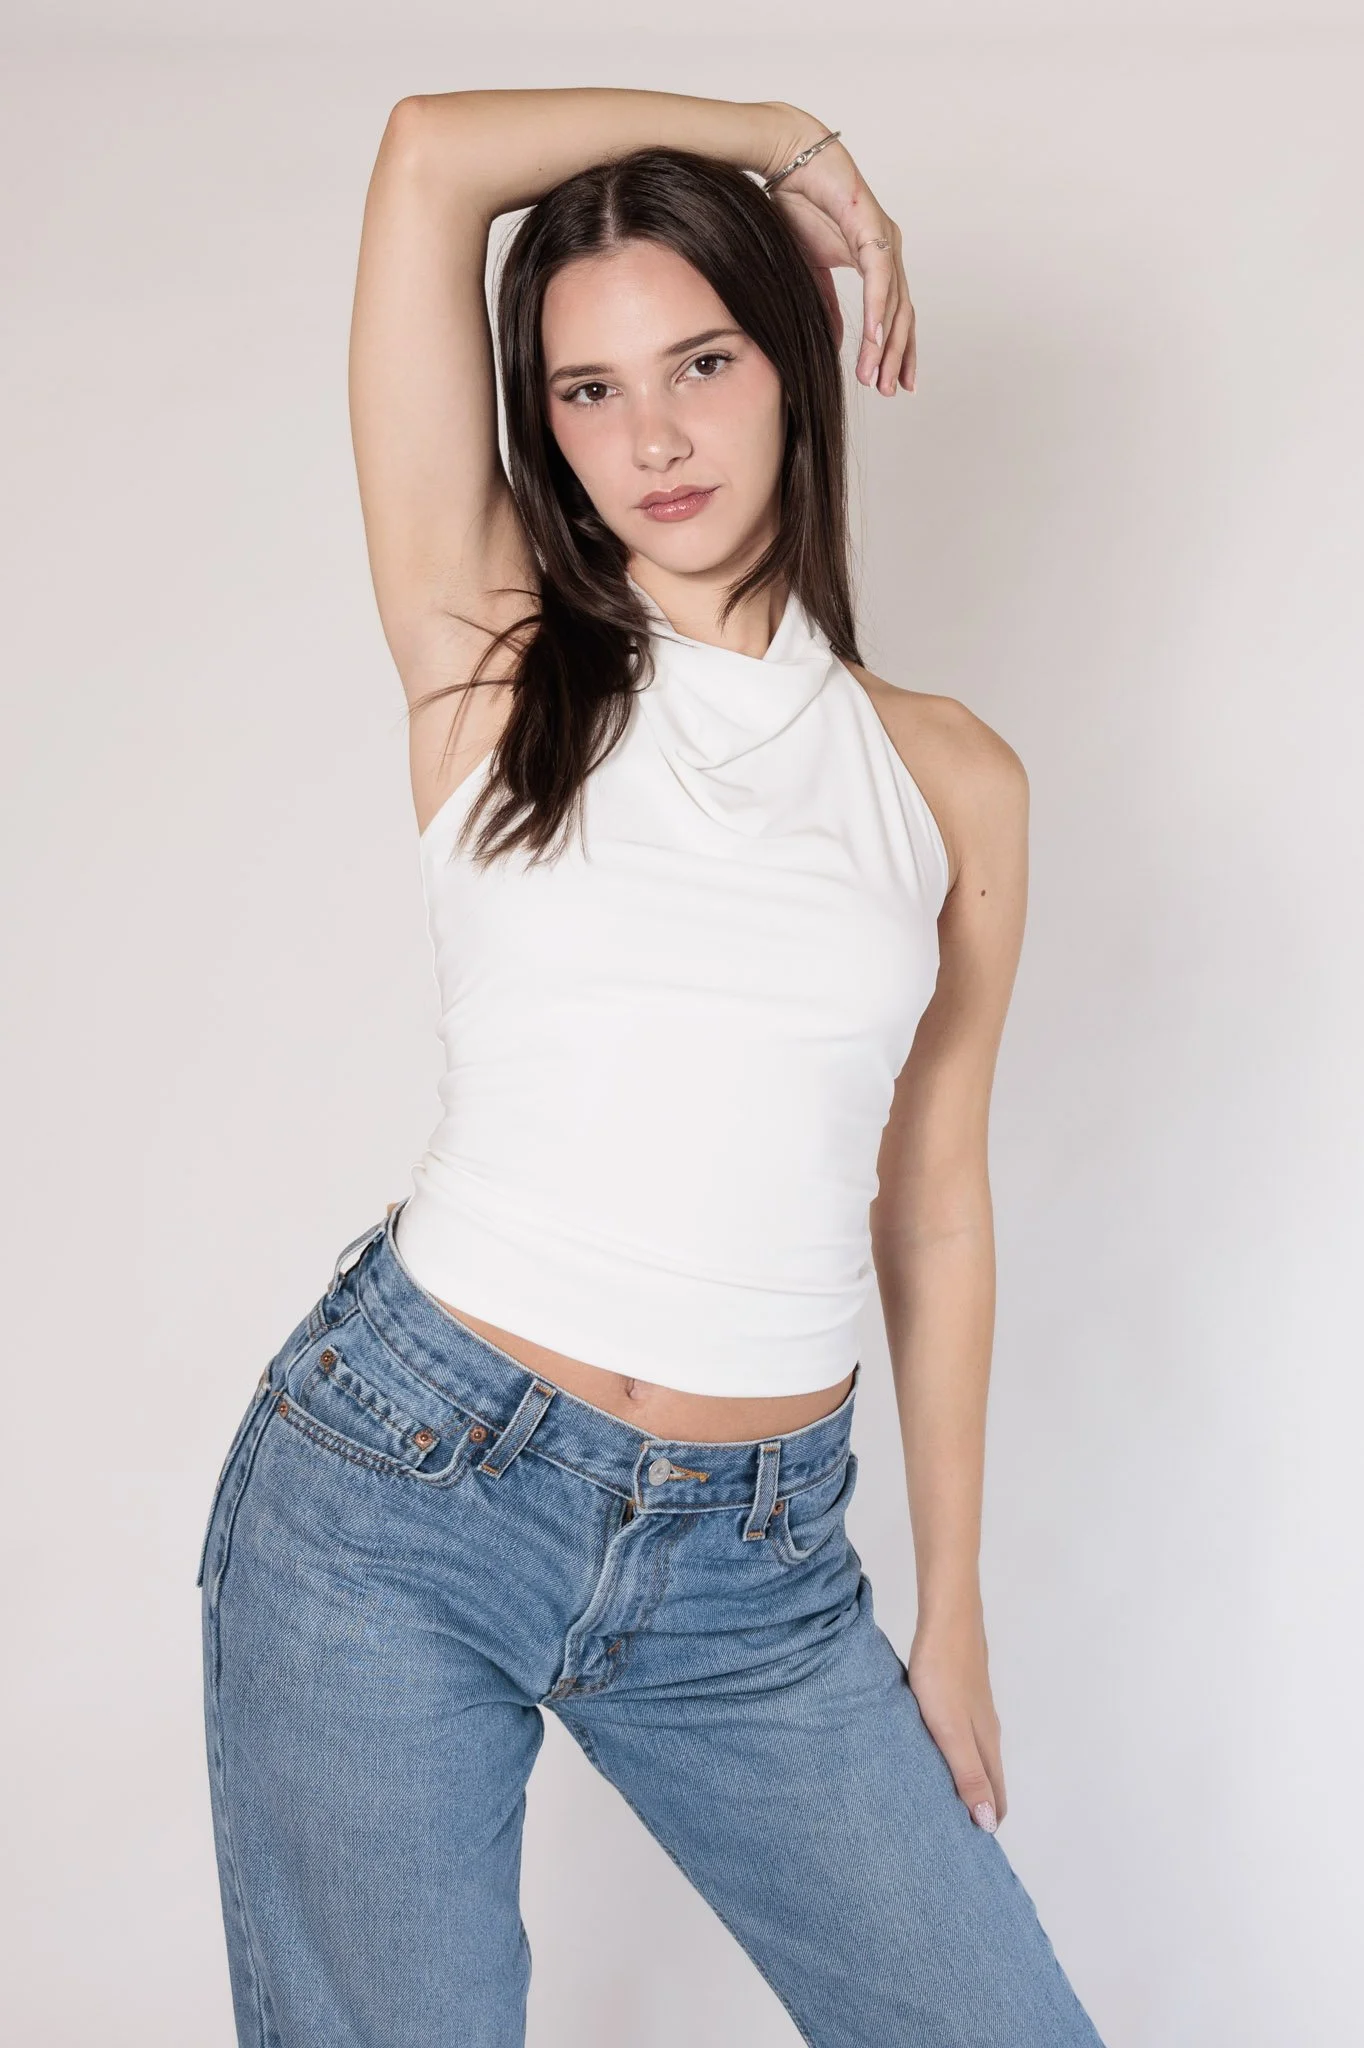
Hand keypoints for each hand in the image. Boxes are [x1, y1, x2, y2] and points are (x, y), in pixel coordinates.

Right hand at [759, 109, 914, 395]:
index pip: (895, 314)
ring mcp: (884, 239)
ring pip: (894, 303)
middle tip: (889, 391)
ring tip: (877, 377)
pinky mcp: (872, 228)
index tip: (893, 383)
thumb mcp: (811, 270)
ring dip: (886, 344)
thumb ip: (828, 305)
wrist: (789, 161)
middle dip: (896, 357)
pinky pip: (880, 278)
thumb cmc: (798, 205)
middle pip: (902, 315)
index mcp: (877, 260)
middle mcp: (888, 251)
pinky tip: (876, 340)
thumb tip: (841, 341)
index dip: (896, 350)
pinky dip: (879, 311)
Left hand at [907, 1605, 1007, 1830]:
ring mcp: (974, 1710)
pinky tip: (933, 1754)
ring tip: (941, 1803)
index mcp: (986, 1745)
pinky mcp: (960, 1693)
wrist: (946, 1618)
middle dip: (979, 1809)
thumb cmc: (943, 1675)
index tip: (971, 1854)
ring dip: (966, 1783)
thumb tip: (988, 1823)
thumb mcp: (951, 1731)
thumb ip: (968, 1774)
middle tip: (952, 1837)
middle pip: (989, 1780)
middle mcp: (986, 1731)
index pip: (995, 1798)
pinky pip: (961, 1737)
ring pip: (976, 1757)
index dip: (988, 1824)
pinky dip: (954, 1757)